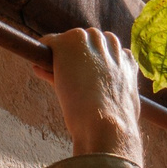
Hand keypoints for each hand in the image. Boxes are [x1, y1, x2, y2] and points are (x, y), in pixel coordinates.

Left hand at [36, 29, 142, 164]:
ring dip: (62, 54)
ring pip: (71, 40)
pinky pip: (49, 42)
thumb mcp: (126, 108)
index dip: (95, 61)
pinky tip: (38, 66)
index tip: (84, 74)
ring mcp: (90, 43)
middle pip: (90, 40)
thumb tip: (116, 108)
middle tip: (65, 75)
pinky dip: (43, 52)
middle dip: (79, 55)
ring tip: (50, 72)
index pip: (110, 49)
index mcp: (127, 61)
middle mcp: (111, 46)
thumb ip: (119, 97)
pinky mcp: (69, 44)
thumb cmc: (117, 127)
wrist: (106, 124)